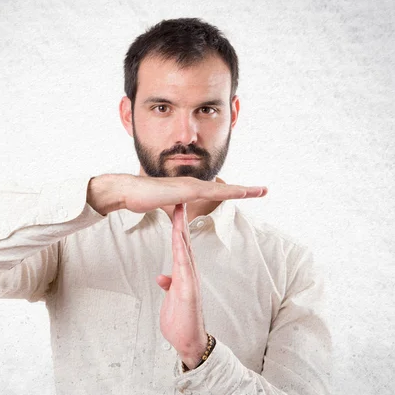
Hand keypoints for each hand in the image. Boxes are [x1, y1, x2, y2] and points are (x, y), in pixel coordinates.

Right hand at [86, 173, 266, 215]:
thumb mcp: (164, 204)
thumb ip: (174, 207)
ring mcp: (192, 185)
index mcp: (190, 189)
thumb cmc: (143, 197)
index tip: (248, 193)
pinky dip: (229, 191)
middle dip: (247, 190)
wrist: (129, 190)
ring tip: (260, 191)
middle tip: (265, 190)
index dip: (233, 192)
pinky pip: (213, 191)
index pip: (217, 191)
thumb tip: (177, 210)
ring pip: (224, 188)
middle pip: (226, 188)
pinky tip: (241, 192)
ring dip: (243, 190)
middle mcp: (194, 184)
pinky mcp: (187, 190)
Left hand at [156, 203, 208, 368]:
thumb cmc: (180, 321)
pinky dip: (181, 254)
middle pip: (184, 242)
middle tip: (179, 199)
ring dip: (181, 232)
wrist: (189, 342)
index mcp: (184, 274)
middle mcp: (189, 274)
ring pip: (185, 251)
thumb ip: (169, 286)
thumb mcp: (171, 299)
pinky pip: (184, 269)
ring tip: (179, 213)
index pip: (180, 245)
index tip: (174, 209)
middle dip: (181, 221)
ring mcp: (190, 281)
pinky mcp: (189, 292)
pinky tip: (178, 242)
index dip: (177, 227)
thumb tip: (162, 277)